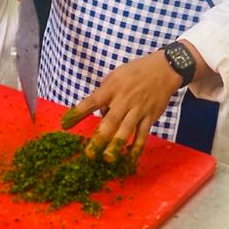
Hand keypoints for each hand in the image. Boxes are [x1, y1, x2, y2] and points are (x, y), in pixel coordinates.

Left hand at [61, 51, 181, 162]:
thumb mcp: (115, 76)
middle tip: (89, 153)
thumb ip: (104, 93)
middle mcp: (124, 100)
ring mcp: (138, 110)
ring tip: (108, 158)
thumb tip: (99, 113)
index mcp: (111, 89)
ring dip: (117, 144)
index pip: (91, 102)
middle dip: (99, 137)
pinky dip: (137, 147)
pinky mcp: (149, 117)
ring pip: (126, 129)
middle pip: (110, 121)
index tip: (65, 124)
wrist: (163, 69)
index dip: (77, 113)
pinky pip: (142, 134)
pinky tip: (131, 159)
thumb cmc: (135, 72)